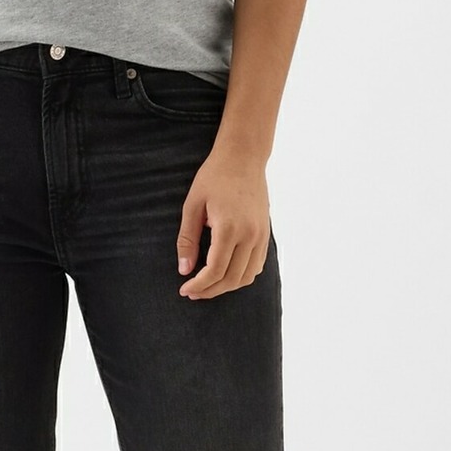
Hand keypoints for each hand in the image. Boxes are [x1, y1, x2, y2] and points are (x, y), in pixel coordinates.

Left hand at [175, 147, 270, 298]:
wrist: (244, 157)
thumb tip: (184, 269)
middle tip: (192, 292)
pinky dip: (242, 275)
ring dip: (227, 286)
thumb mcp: (193, 205)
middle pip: (231, 278)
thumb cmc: (214, 177)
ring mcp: (261, 235)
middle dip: (210, 290)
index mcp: (228, 228)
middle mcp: (249, 235)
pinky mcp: (266, 233)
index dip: (199, 285)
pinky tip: (226, 273)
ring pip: (247, 276)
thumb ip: (187, 239)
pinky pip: (257, 265)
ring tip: (208, 286)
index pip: (215, 270)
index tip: (184, 289)